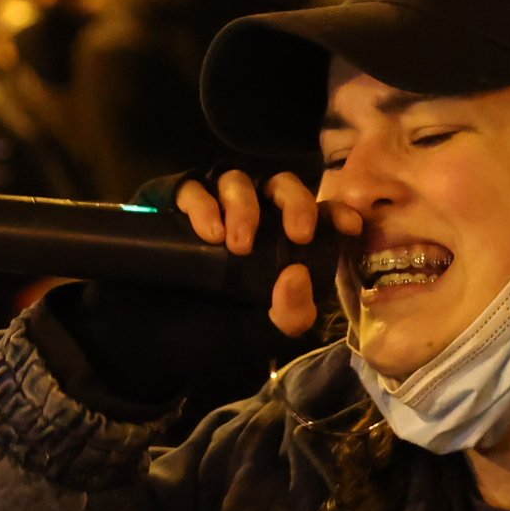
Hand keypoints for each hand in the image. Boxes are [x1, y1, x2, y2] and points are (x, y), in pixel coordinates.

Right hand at [171, 168, 331, 340]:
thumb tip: (296, 274)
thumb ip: (291, 312)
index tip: (349, 226)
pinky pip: (193, 189)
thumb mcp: (266, 328)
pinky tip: (210, 233)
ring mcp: (218, 203)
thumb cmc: (222, 323)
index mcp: (286, 236)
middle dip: (296, 203)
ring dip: (245, 207)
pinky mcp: (181, 203)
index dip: (336, 212)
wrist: (159, 330)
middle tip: (298, 235)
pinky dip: (203, 206)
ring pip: (238, 180)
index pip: (319, 211)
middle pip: (283, 185)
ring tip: (237, 245)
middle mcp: (257, 212)